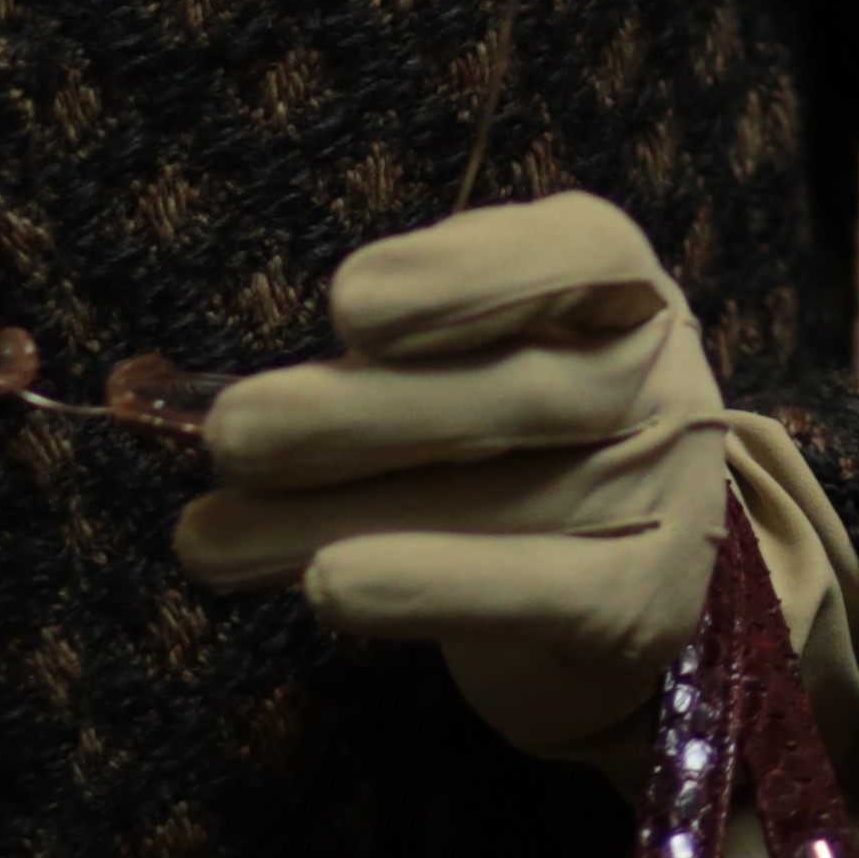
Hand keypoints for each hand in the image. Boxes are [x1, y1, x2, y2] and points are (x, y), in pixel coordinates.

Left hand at [172, 192, 858, 787]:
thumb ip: (385, 351)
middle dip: (359, 416)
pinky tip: (327, 585)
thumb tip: (200, 397)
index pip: (574, 250)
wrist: (632, 568)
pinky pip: (533, 594)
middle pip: (518, 393)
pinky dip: (429, 589)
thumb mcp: (472, 350)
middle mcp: (653, 375)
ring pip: (501, 502)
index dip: (462, 274)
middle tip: (231, 432)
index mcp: (614, 283)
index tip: (347, 305)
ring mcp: (658, 493)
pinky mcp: (635, 607)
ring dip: (338, 519)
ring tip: (207, 537)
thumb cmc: (514, 433)